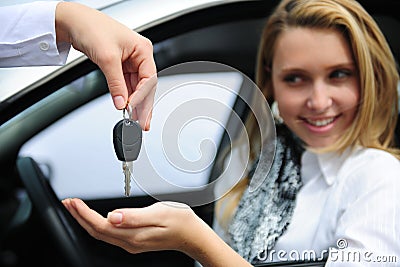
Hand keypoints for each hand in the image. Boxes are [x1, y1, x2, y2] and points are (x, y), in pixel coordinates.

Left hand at [55, 2, 156, 129]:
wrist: (72, 22)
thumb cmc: (92, 27)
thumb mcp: (107, 58)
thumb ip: (116, 84)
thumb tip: (122, 102)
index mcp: (143, 49)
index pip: (149, 78)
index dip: (142, 96)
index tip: (133, 109)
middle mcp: (138, 55)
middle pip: (145, 85)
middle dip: (143, 104)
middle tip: (142, 122)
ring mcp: (129, 61)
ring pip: (136, 87)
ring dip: (135, 103)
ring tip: (135, 119)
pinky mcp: (119, 65)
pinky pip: (126, 84)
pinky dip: (126, 96)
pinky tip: (126, 107)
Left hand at [62, 198, 200, 253]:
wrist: (192, 235)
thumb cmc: (179, 221)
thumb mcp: (159, 213)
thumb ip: (134, 216)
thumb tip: (112, 217)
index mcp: (133, 235)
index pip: (101, 225)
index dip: (84, 214)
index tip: (73, 202)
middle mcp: (129, 242)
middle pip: (96, 231)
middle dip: (79, 217)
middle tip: (68, 203)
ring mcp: (131, 243)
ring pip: (101, 233)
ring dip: (86, 220)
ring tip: (76, 208)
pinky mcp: (134, 240)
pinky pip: (109, 234)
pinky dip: (97, 224)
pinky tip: (95, 217)